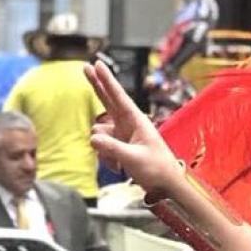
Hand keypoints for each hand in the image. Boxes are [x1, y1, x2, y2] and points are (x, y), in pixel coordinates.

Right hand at [85, 61, 184, 193]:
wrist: (165, 186)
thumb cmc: (157, 170)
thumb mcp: (135, 159)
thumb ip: (112, 148)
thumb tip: (93, 139)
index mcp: (137, 121)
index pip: (119, 97)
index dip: (107, 80)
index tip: (97, 64)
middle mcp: (128, 125)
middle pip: (107, 101)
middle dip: (96, 86)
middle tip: (85, 68)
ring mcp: (121, 135)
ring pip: (98, 133)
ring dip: (103, 150)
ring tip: (120, 164)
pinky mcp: (118, 146)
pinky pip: (101, 147)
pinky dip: (106, 158)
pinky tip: (119, 168)